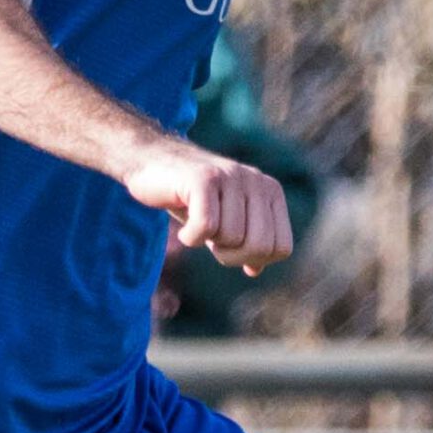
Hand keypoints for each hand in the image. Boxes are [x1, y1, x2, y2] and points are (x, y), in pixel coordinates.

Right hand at [119, 138, 292, 275]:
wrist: (151, 162)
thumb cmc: (191, 197)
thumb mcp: (224, 222)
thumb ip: (245, 243)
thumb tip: (255, 270)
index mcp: (270, 192)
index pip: (281, 248)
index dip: (253, 259)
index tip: (230, 246)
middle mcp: (256, 181)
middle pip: (259, 247)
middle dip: (231, 256)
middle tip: (210, 241)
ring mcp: (230, 176)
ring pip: (231, 238)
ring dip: (207, 242)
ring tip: (195, 223)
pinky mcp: (203, 178)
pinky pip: (206, 226)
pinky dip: (190, 237)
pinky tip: (184, 229)